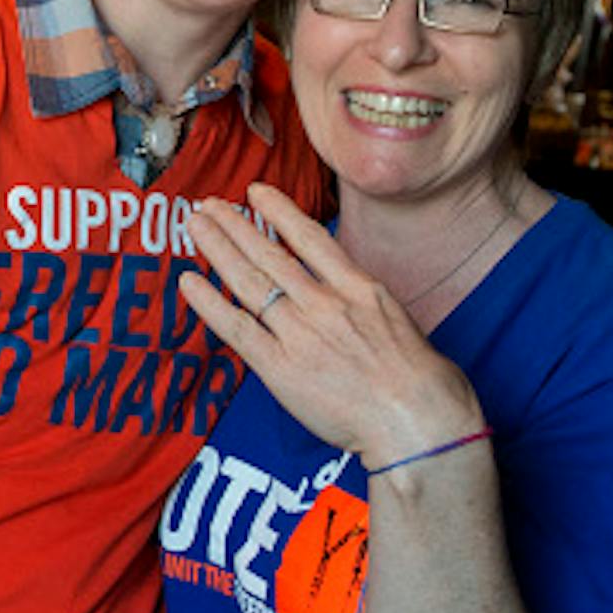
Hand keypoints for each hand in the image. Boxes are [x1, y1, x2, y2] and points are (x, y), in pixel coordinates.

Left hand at [177, 184, 481, 465]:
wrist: (419, 419)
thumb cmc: (422, 383)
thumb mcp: (400, 321)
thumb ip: (365, 304)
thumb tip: (348, 296)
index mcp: (360, 289)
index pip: (311, 238)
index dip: (280, 211)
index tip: (256, 193)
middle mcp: (326, 304)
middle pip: (271, 254)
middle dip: (236, 225)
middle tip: (209, 204)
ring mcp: (301, 334)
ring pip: (250, 282)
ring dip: (218, 249)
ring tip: (195, 225)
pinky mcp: (281, 368)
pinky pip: (237, 328)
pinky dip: (210, 303)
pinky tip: (189, 281)